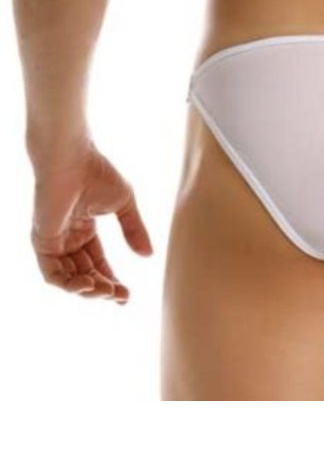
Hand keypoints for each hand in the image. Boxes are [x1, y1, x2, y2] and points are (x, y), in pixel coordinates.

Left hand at [30, 138, 152, 302]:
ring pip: (68, 278)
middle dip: (103, 289)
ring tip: (108, 293)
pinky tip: (89, 285)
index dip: (112, 280)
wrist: (72, 159)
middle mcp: (67, 238)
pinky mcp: (42, 241)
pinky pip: (52, 273)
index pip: (97, 263)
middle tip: (121, 297)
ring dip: (88, 290)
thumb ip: (134, 230)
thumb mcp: (124, 205)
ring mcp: (53, 241)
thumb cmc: (97, 173)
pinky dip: (69, 284)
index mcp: (84, 230)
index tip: (127, 296)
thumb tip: (149, 256)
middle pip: (85, 274)